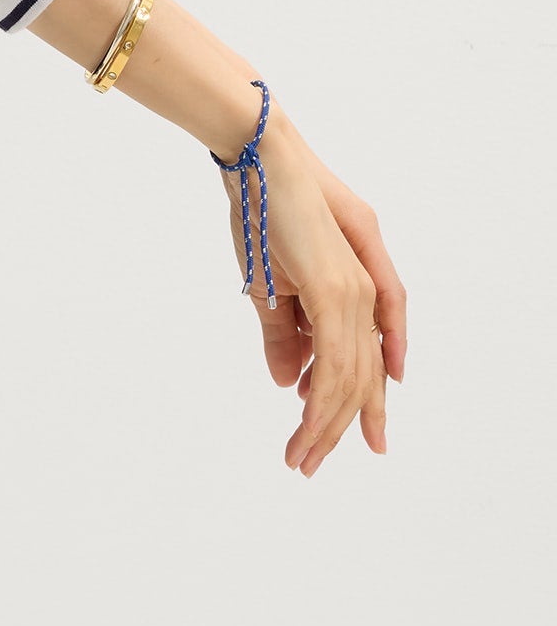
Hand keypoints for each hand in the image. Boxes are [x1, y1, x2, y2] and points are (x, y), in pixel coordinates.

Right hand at [216, 112, 407, 476]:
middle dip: (338, 427)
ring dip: (324, 424)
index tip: (332, 440)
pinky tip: (305, 422)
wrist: (261, 162)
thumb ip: (282, 334)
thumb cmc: (264, 212)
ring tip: (301, 456)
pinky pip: (335, 362)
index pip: (360, 363)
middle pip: (361, 381)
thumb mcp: (268, 285)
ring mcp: (355, 295)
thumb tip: (284, 381)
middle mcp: (364, 298)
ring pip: (349, 380)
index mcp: (354, 293)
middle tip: (314, 464)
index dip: (351, 406)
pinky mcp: (338, 291)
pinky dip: (321, 399)